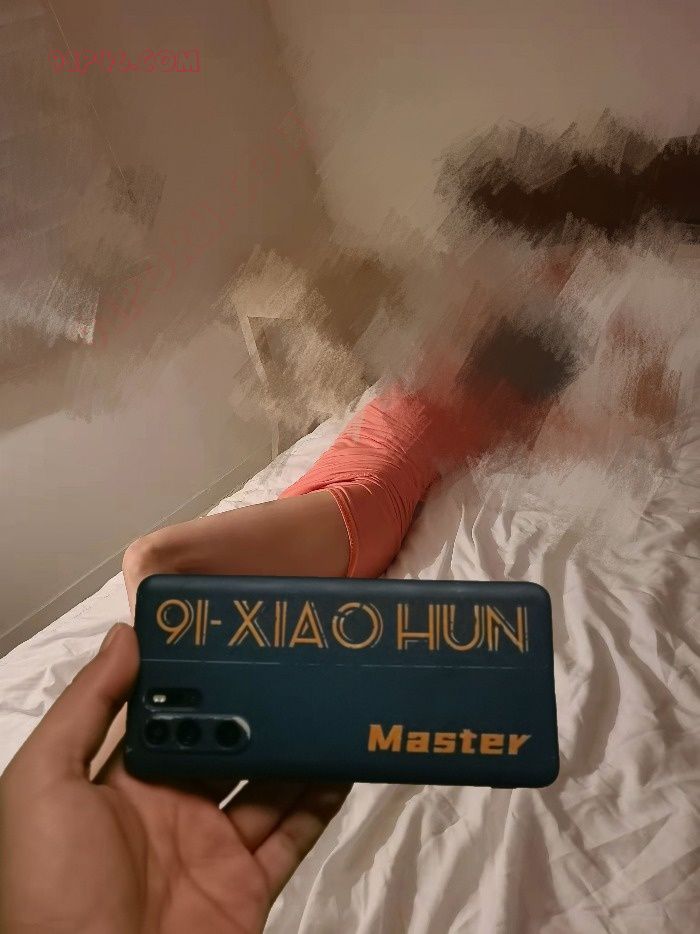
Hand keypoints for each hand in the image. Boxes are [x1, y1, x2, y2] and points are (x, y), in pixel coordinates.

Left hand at [0, 623, 349, 933]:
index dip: (202, 676)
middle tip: (300, 660)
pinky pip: (293, 835)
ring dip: (298, 747)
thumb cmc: (54, 882)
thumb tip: (127, 634)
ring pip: (268, 784)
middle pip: (229, 744)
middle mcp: (175, 806)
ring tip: (331, 700)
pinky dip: (322, 801)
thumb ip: (86, 707)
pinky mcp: (249, 885)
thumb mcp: (45, 783)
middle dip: (260, 705)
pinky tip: (344, 763)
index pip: (172, 713)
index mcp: (126, 779)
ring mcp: (216, 847)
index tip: (237, 633)